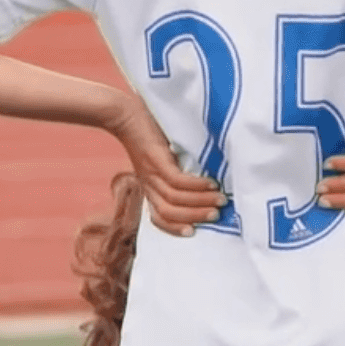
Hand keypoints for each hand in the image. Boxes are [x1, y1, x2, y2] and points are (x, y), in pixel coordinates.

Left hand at [106, 93, 225, 236]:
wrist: (124, 114)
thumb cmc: (147, 132)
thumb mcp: (159, 157)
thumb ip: (172, 170)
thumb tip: (201, 180)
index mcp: (148, 186)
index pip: (158, 218)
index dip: (175, 228)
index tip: (194, 231)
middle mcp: (148, 184)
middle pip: (169, 212)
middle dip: (195, 217)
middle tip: (217, 215)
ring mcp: (152, 173)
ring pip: (175, 199)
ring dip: (200, 203)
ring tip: (220, 200)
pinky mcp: (157, 160)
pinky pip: (177, 181)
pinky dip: (196, 186)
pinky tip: (211, 184)